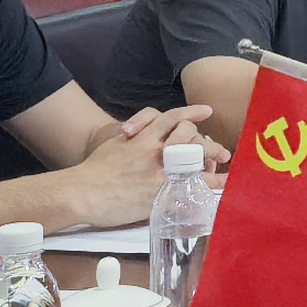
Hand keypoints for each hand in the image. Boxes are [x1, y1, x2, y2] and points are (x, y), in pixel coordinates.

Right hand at [64, 107, 218, 221]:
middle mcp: (155, 151)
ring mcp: (159, 172)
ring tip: (225, 168)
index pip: (172, 118)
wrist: (81, 192)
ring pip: (195, 162)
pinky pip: (189, 190)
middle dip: (210, 144)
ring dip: (213, 164)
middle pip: (191, 140)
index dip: (191, 113)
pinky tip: (219, 191)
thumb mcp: (115, 144)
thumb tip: (143, 136)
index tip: (207, 111)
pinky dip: (206, 190)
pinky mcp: (159, 194)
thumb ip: (134, 138)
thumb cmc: (94, 170)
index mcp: (143, 137)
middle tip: (223, 151)